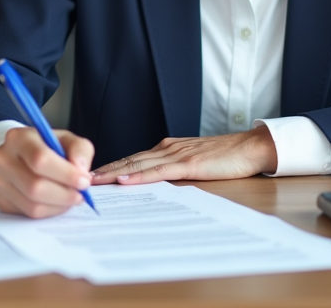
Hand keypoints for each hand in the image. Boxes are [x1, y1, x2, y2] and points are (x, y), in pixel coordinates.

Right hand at [0, 127, 94, 218]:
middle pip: (35, 186)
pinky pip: (29, 214)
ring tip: (71, 198)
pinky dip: (49, 211)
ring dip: (59, 205)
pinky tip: (57, 202)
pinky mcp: (1, 200)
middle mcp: (3, 159)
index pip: (40, 159)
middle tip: (80, 194)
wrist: (20, 156)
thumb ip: (79, 149)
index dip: (65, 174)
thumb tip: (81, 170)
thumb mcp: (65, 140)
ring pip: (32, 205)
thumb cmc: (46, 147)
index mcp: (19, 137)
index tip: (84, 181)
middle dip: (64, 194)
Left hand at [89, 125, 277, 185]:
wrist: (251, 148)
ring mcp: (177, 154)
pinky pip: (159, 171)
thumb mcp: (194, 163)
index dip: (111, 167)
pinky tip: (124, 180)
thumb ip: (175, 169)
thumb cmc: (226, 157)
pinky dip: (139, 176)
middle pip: (129, 159)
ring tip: (93, 181)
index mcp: (168, 148)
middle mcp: (168, 148)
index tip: (91, 175)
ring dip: (114, 172)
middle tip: (79, 178)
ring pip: (138, 164)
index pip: (133, 158)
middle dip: (104, 170)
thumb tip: (155, 182)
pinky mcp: (189, 164)